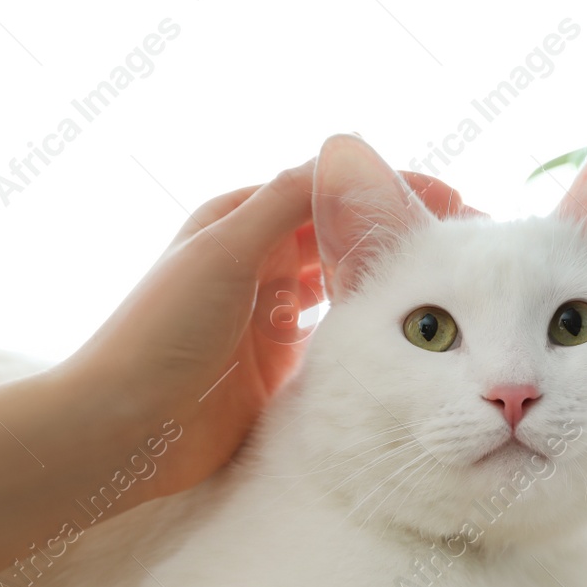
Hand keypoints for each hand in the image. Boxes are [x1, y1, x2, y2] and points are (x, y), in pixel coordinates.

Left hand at [62, 162, 479, 500]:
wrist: (123, 428)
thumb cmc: (162, 331)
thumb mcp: (223, 249)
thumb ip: (282, 202)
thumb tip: (345, 158)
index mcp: (239, 223)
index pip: (327, 191)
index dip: (387, 191)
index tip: (452, 201)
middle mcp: (257, 266)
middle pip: (341, 238)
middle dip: (399, 236)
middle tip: (463, 246)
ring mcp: (270, 320)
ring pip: (345, 291)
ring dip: (391, 285)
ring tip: (449, 287)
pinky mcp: (280, 371)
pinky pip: (338, 344)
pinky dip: (371, 336)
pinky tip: (408, 339)